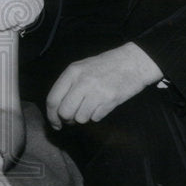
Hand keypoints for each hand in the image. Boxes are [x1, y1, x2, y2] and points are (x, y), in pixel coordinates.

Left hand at [45, 42, 162, 128]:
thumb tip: (58, 108)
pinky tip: (102, 105)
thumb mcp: (82, 67)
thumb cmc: (107, 65)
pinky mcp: (110, 100)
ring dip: (84, 117)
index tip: (55, 123)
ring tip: (91, 107)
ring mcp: (96, 92)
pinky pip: (95, 118)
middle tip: (73, 118)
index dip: (51, 115)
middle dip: (67, 120)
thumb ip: (69, 84)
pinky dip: (97, 116)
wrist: (134, 62)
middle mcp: (82, 82)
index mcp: (72, 72)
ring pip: (80, 118)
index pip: (53, 99)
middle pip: (64, 112)